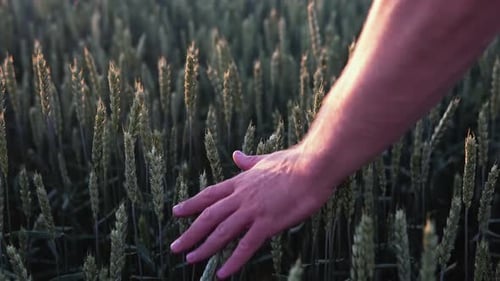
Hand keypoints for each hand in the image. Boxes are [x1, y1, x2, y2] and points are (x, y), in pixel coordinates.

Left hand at [170, 145, 334, 278]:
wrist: (313, 166)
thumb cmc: (294, 162)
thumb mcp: (265, 160)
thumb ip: (248, 162)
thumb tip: (236, 155)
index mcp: (241, 182)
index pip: (210, 195)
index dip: (191, 205)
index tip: (175, 212)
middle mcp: (242, 197)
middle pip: (209, 216)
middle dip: (190, 232)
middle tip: (175, 247)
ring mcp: (253, 210)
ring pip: (222, 232)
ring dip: (205, 247)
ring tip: (190, 259)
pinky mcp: (268, 223)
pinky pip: (246, 246)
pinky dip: (233, 261)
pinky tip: (222, 273)